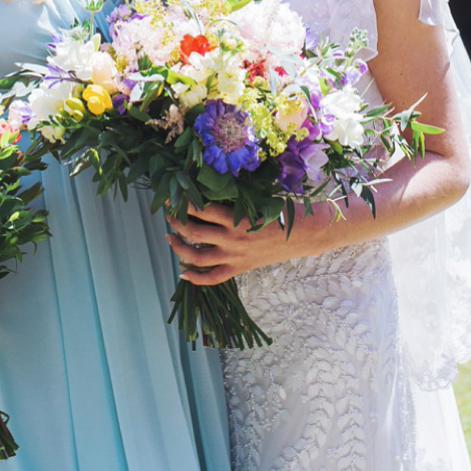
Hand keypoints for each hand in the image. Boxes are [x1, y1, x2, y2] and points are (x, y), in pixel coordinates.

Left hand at [165, 202, 293, 284]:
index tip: (173, 197)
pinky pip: (213, 278)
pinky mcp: (239, 268)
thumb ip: (233, 201)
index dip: (183, 203)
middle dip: (177, 222)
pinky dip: (196, 278)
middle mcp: (232, 239)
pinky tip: (183, 273)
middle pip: (194, 231)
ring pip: (197, 256)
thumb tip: (207, 192)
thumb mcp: (256, 202)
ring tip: (170, 238)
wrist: (302, 235)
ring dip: (179, 247)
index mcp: (236, 219)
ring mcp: (234, 256)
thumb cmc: (280, 212)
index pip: (201, 210)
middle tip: (168, 214)